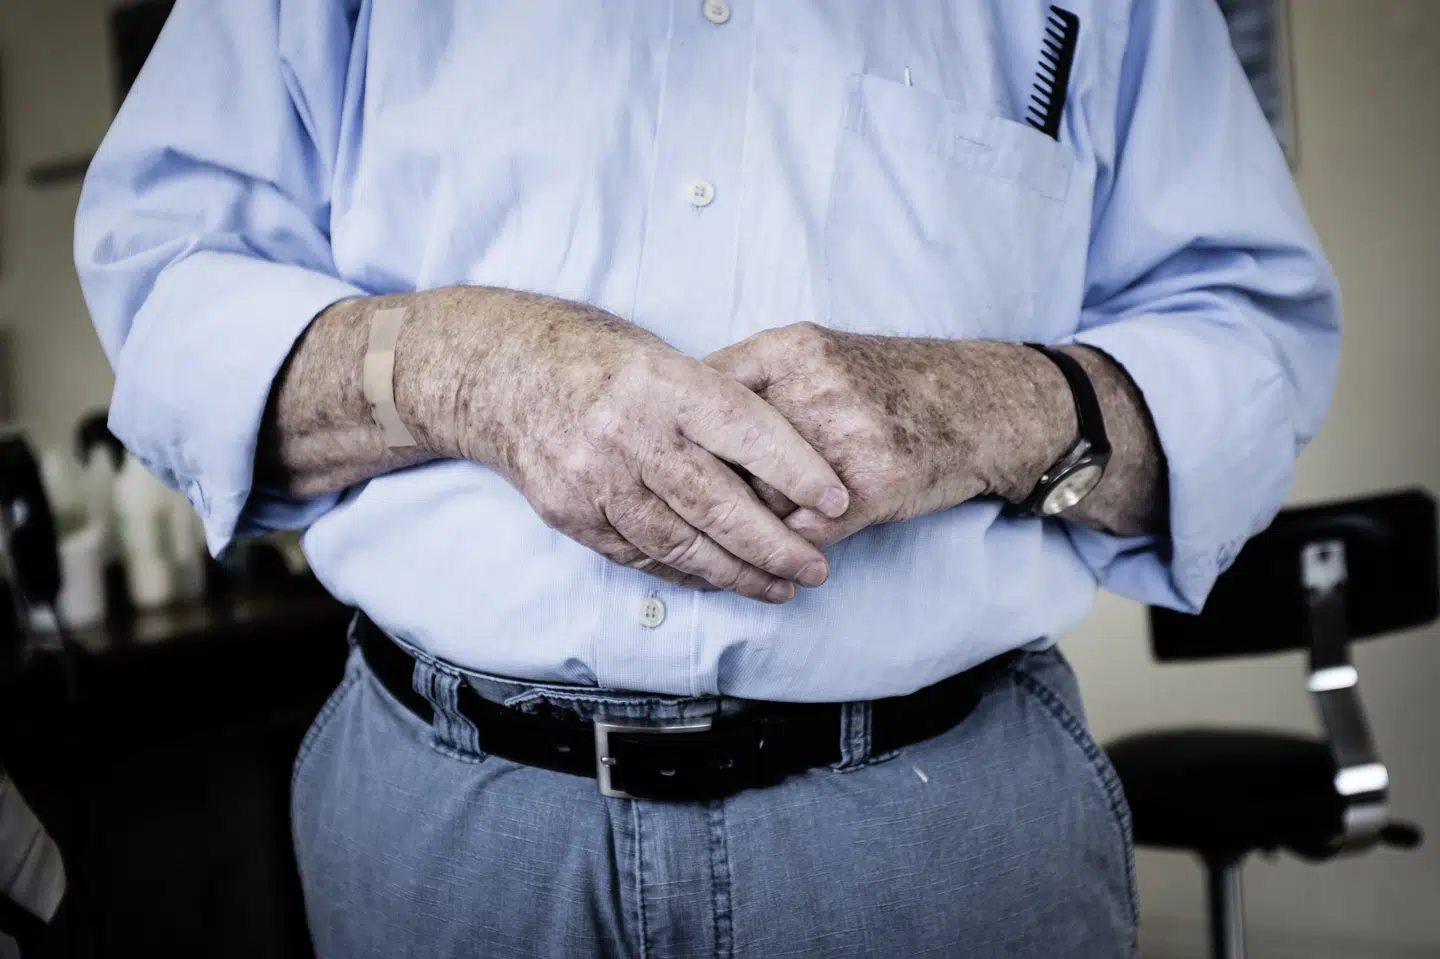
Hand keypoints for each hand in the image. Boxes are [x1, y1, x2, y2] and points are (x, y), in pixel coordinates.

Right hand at [434, 292, 850, 602]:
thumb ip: (715, 404)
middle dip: (775, 546)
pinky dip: (686, 573)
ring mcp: (593, 476)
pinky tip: (720, 580)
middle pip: (716, 504)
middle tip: (817, 570)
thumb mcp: (663, 357)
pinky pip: (640, 556)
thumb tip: (790, 464)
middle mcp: (627, 431)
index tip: (838, 501)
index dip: (798, 471)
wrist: (500, 371)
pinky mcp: (569, 512)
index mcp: (663, 381)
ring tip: (781, 587)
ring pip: (680, 543)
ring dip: (737, 574)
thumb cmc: (600, 358)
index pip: (745, 431)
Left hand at [705, 324, 1073, 547]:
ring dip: (754, 521)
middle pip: (725, 455)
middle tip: (702, 505)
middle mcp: (814, 388)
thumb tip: (674, 420)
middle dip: (713, 487)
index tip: (667, 460)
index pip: (702, 395)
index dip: (680, 434)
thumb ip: (755, 380)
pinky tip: (800, 540)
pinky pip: (803, 531)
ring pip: (760, 499)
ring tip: (761, 524)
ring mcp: (846, 439)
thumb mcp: (820, 356)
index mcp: (791, 350)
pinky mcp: (873, 488)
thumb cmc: (889, 385)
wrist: (982, 406)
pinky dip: (793, 543)